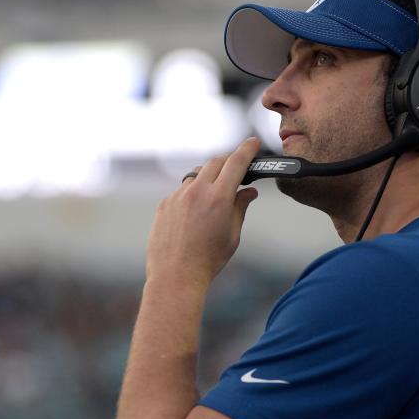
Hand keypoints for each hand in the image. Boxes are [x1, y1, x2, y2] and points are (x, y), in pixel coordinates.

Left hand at [145, 137, 260, 288]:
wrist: (176, 276)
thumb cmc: (209, 259)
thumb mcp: (232, 235)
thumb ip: (240, 207)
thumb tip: (249, 191)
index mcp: (219, 198)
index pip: (236, 162)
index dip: (247, 149)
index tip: (253, 142)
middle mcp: (197, 191)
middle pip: (215, 162)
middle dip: (228, 161)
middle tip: (237, 167)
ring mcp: (177, 196)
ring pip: (196, 174)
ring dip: (208, 176)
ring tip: (216, 191)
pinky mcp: (164, 204)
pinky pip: (181, 190)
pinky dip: (192, 193)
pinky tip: (195, 211)